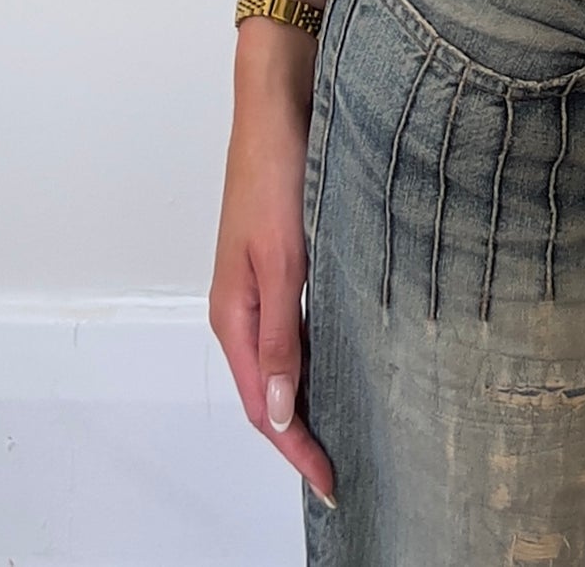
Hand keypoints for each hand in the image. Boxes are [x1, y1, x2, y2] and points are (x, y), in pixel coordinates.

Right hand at [208, 93, 339, 510]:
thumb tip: (277, 411)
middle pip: (269, 389)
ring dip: (310, 395)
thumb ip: (280, 334)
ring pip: (287, 357)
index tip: (331, 483)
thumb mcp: (281, 257)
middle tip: (345, 469)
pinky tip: (349, 357)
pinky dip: (318, 352)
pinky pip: (300, 323)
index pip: (261, 404)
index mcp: (234, 313)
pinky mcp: (288, 257)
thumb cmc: (275, 170)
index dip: (294, 448)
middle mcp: (245, 305)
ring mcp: (265, 281)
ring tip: (351, 428)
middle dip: (300, 434)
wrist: (279, 102)